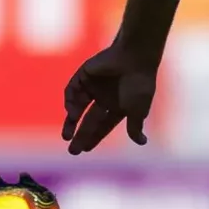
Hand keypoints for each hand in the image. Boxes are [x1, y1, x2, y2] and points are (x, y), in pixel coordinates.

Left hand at [61, 39, 157, 154]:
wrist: (134, 58)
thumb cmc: (139, 85)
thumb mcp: (138, 110)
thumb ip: (135, 127)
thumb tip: (142, 143)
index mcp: (118, 106)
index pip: (103, 125)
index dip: (94, 137)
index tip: (85, 150)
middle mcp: (105, 97)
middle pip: (89, 120)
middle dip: (80, 135)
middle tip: (72, 151)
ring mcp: (93, 86)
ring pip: (78, 107)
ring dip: (71, 122)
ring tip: (67, 135)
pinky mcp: (84, 75)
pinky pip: (72, 90)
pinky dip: (70, 101)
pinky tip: (72, 113)